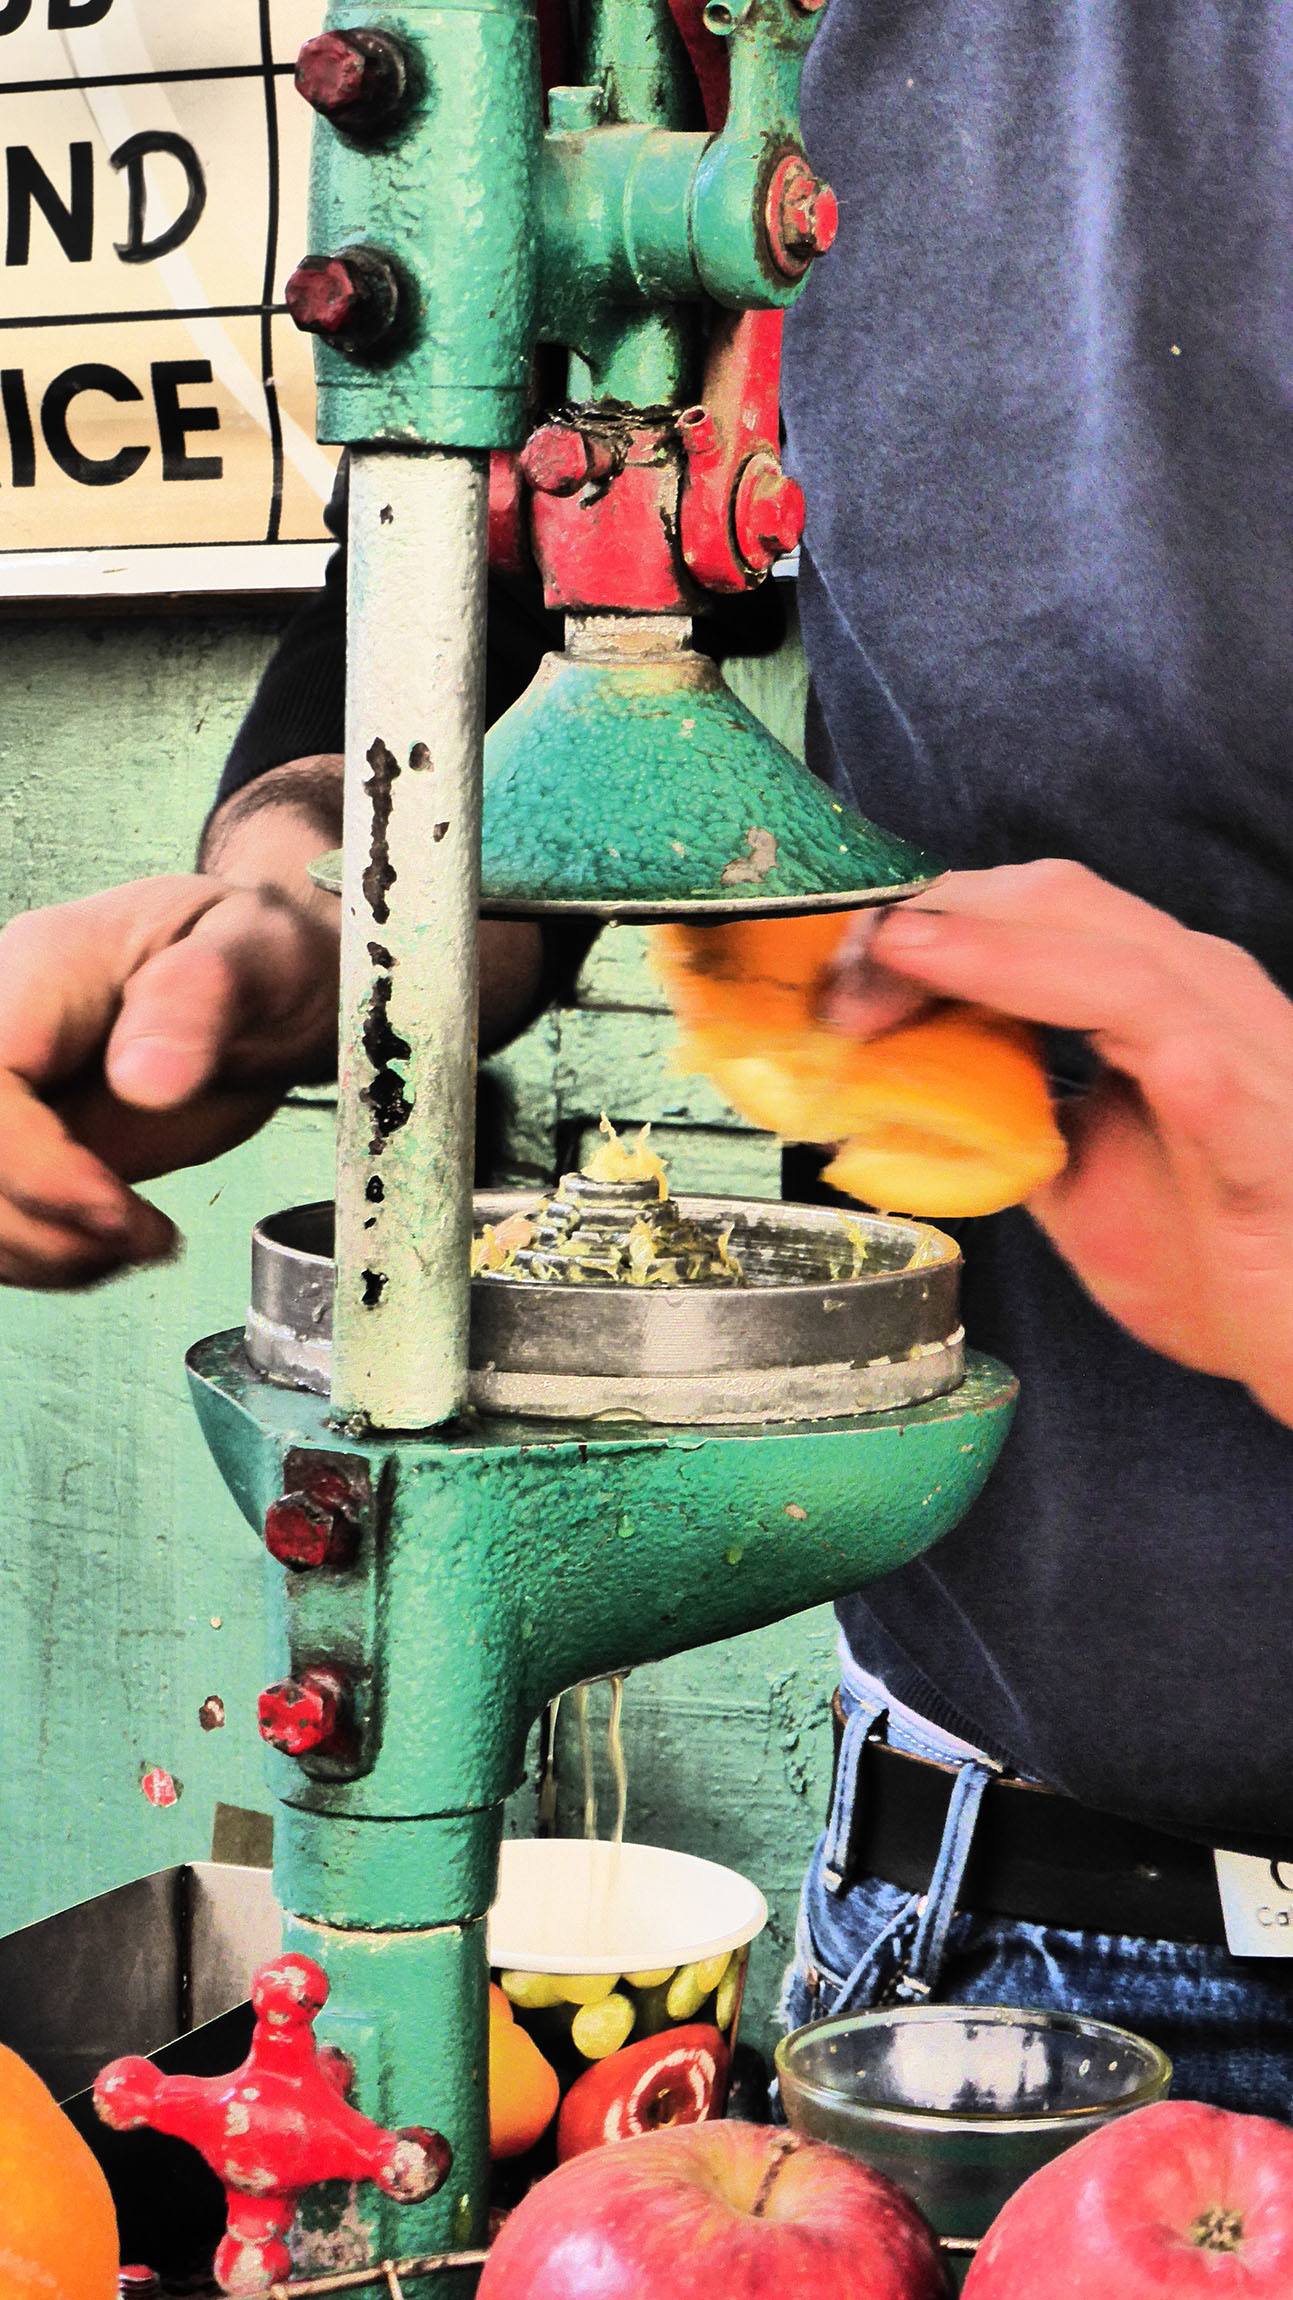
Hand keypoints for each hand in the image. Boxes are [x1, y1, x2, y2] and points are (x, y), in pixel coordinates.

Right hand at [0, 873, 337, 1288]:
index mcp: (39, 970)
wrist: (269, 984)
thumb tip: (144, 1080)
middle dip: (36, 1222)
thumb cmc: (261, 957)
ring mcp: (7, 1096)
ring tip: (139, 1239)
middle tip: (140, 1233)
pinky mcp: (19, 1147)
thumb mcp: (260, 955)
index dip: (33, 1165)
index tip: (117, 1208)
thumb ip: (200, 998)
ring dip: (40, 1251)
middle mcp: (1, 1033)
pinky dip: (45, 1255)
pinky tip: (115, 1242)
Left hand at [821, 859, 1292, 1425]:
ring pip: (1113, 957)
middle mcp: (1203, 997)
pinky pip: (1190, 1056)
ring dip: (990, 953)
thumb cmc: (1212, 1253)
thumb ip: (1000, 1120)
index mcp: (1156, 996)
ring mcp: (1242, 1052)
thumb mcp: (1072, 1177)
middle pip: (1058, 906)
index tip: (835, 965)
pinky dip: (1117, 1028)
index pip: (1030, 914)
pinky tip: (1040, 1017)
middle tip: (836, 962)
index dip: (925, 921)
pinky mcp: (1263, 1128)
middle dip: (936, 918)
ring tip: (898, 951)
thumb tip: (894, 1098)